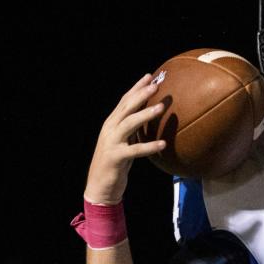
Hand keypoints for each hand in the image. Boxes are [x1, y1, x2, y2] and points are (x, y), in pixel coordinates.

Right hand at [84, 75, 166, 205]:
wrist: (100, 186)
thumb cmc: (116, 164)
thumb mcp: (124, 143)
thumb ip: (132, 131)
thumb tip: (148, 119)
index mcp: (112, 123)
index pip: (125, 101)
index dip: (136, 88)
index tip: (150, 77)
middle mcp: (110, 129)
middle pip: (126, 107)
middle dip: (141, 95)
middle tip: (156, 85)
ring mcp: (112, 142)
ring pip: (129, 124)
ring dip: (146, 115)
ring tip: (161, 107)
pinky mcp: (116, 157)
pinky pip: (135, 150)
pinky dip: (149, 146)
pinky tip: (163, 144)